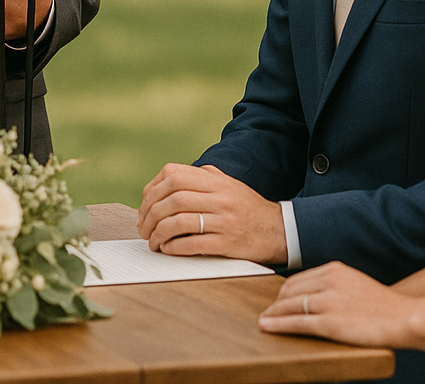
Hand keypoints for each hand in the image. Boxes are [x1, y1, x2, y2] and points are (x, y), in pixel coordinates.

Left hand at [136, 163, 287, 263]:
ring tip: (153, 242)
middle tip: (143, 228)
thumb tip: (170, 177)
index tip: (145, 206)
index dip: (152, 190)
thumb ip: (204, 177)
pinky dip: (173, 247)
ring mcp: (224, 220)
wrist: (280, 230)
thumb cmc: (249, 208)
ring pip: (178, 221)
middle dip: (150, 214)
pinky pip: (192, 244)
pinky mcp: (228, 243)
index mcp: (216, 181)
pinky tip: (168, 249)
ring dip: (158, 233)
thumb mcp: (229, 184)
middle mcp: (219, 197)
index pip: (174, 175)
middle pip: (172, 198)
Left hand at [258, 262, 414, 348]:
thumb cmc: (384, 305)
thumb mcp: (356, 283)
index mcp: (335, 269)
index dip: (285, 291)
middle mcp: (328, 281)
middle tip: (269, 311)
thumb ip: (336, 284)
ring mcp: (328, 302)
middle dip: (277, 302)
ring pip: (290, 305)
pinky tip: (268, 326)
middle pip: (291, 290)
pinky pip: (296, 322)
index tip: (279, 299)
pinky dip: (279, 324)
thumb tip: (319, 293)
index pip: (299, 278)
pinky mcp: (330, 322)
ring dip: (273, 313)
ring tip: (264, 320)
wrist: (404, 317)